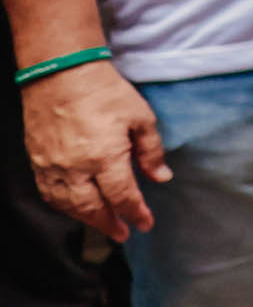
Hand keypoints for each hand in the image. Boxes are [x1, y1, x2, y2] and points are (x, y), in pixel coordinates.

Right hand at [20, 59, 168, 241]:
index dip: (136, 213)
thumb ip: (151, 151)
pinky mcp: (37, 161)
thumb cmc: (104, 92)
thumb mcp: (140, 118)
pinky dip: (64, 205)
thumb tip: (161, 177)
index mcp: (105, 158)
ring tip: (103, 222)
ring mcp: (53, 167)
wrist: (60, 74)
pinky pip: (49, 193)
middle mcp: (76, 168)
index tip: (146, 224)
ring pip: (68, 205)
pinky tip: (75, 206)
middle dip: (110, 224)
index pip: (123, 197)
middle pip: (93, 208)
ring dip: (87, 218)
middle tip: (124, 233)